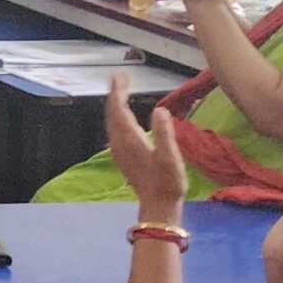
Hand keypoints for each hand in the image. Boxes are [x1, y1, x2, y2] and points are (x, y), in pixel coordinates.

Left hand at [104, 73, 189, 220]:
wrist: (158, 206)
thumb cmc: (167, 183)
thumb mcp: (170, 157)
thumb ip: (164, 133)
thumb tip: (159, 110)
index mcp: (130, 140)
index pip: (119, 110)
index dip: (118, 92)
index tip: (121, 76)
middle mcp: (119, 144)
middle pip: (112, 113)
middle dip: (115, 94)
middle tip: (122, 77)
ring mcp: (119, 151)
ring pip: (112, 122)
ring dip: (115, 104)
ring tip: (122, 91)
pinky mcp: (123, 157)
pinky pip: (115, 130)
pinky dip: (118, 117)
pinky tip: (124, 117)